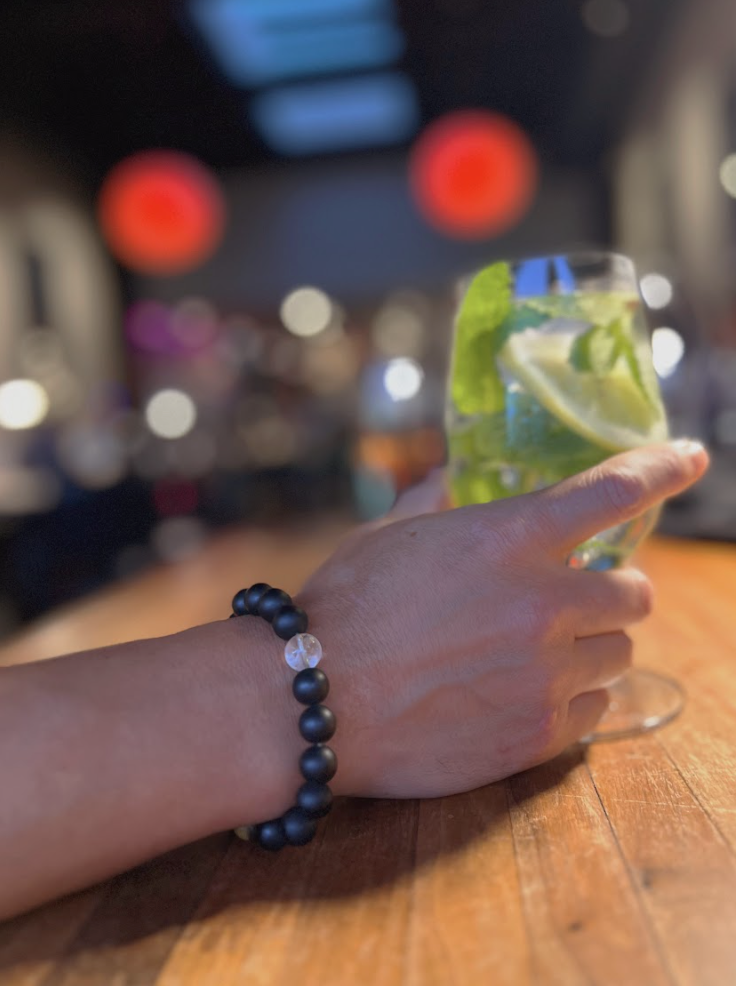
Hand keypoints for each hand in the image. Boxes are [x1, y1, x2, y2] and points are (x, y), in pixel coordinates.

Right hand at [297, 440, 708, 799]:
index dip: (661, 468)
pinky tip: (526, 695)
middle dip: (612, 591)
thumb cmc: (342, 608)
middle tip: (573, 599)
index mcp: (508, 539)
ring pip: (619, 654)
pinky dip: (574, 698)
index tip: (692, 458)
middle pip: (635, 591)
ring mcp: (546, 673)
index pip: (612, 492)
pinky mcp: (538, 734)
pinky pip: (596, 710)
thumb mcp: (387, 537)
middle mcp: (543, 602)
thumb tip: (454, 478)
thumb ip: (434, 501)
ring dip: (591, 647)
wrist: (310, 700)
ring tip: (536, 654)